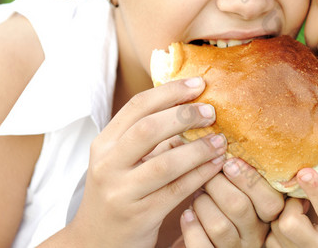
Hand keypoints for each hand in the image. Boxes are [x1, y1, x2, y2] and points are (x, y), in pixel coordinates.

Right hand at [65, 77, 226, 247]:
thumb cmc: (120, 190)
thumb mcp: (123, 159)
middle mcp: (108, 165)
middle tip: (212, 111)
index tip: (199, 84)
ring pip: (165, 163)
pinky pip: (176, 190)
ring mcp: (121, 192)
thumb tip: (193, 104)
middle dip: (185, 116)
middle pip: (148, 129)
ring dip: (198, 148)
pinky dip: (200, 174)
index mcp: (105, 143)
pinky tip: (217, 164)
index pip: (138, 106)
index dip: (170, 91)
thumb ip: (151, 135)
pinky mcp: (139, 215)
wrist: (96, 241)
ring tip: (221, 140)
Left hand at [179, 158, 284, 246]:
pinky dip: (191, 227)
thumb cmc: (229, 200)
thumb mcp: (248, 189)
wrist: (213, 239)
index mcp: (271, 215)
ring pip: (219, 225)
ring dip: (203, 203)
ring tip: (197, 192)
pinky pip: (201, 245)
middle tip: (207, 172)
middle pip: (240, 207)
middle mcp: (257, 235)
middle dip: (217, 184)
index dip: (249, 180)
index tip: (230, 161)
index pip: (271, 201)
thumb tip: (230, 135)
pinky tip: (187, 214)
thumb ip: (249, 171)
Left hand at [266, 169, 317, 247]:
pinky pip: (270, 239)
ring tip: (301, 209)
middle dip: (292, 204)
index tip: (305, 171)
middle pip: (290, 223)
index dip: (316, 190)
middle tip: (301, 199)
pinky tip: (293, 222)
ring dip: (285, 212)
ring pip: (277, 228)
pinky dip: (278, 225)